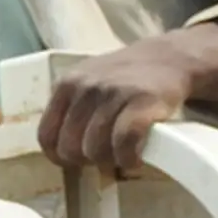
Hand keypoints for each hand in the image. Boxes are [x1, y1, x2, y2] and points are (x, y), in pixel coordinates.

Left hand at [35, 38, 202, 172]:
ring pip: (96, 149)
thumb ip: (70, 109)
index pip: (46, 136)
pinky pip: (124, 144)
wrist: (171, 57)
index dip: (60, 156)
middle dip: (87, 160)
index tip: (77, 160)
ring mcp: (114, 93)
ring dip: (111, 161)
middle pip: (70, 148)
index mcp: (66, 84)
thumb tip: (61, 152)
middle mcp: (86, 87)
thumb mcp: (88, 82)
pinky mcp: (143, 102)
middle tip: (106, 154)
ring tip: (122, 154)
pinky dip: (128, 158)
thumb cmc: (125, 77)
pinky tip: (135, 158)